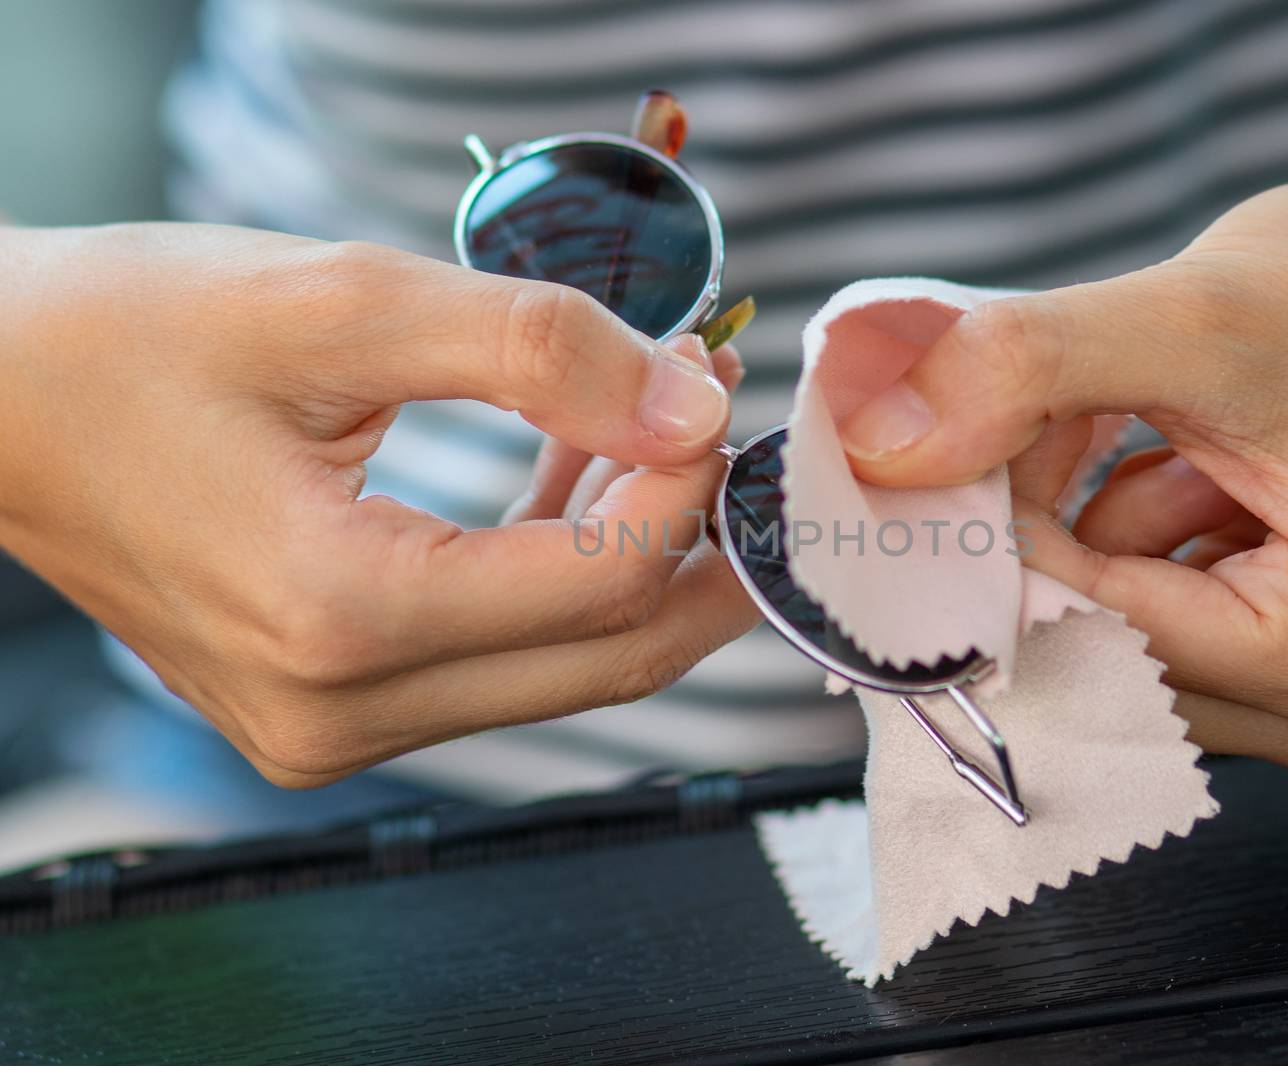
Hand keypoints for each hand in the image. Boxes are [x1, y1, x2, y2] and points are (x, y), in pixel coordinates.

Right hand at [0, 222, 757, 785]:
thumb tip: (693, 408)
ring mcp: (328, 731)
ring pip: (559, 670)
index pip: (601, 583)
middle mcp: (339, 712)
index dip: (689, 487)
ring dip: (631, 559)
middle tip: (744, 447)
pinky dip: (555, 582)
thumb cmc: (131, 336)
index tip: (708, 384)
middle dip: (698, 552)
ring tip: (659, 435)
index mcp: (340, 616)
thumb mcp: (346, 304)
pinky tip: (578, 483)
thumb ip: (539, 352)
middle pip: (606, 661)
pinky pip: (493, 663)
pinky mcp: (323, 714)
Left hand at [838, 145, 1287, 775]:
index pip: (1101, 638)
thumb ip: (1027, 372)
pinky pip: (1129, 610)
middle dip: (1037, 526)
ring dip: (1071, 515)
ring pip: (1099, 629)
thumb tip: (872, 447)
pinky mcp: (1260, 648)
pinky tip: (1151, 445)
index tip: (925, 460)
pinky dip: (1106, 523)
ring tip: (1123, 410)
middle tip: (1034, 408)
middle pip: (1096, 651)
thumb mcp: (1195, 320)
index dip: (1001, 542)